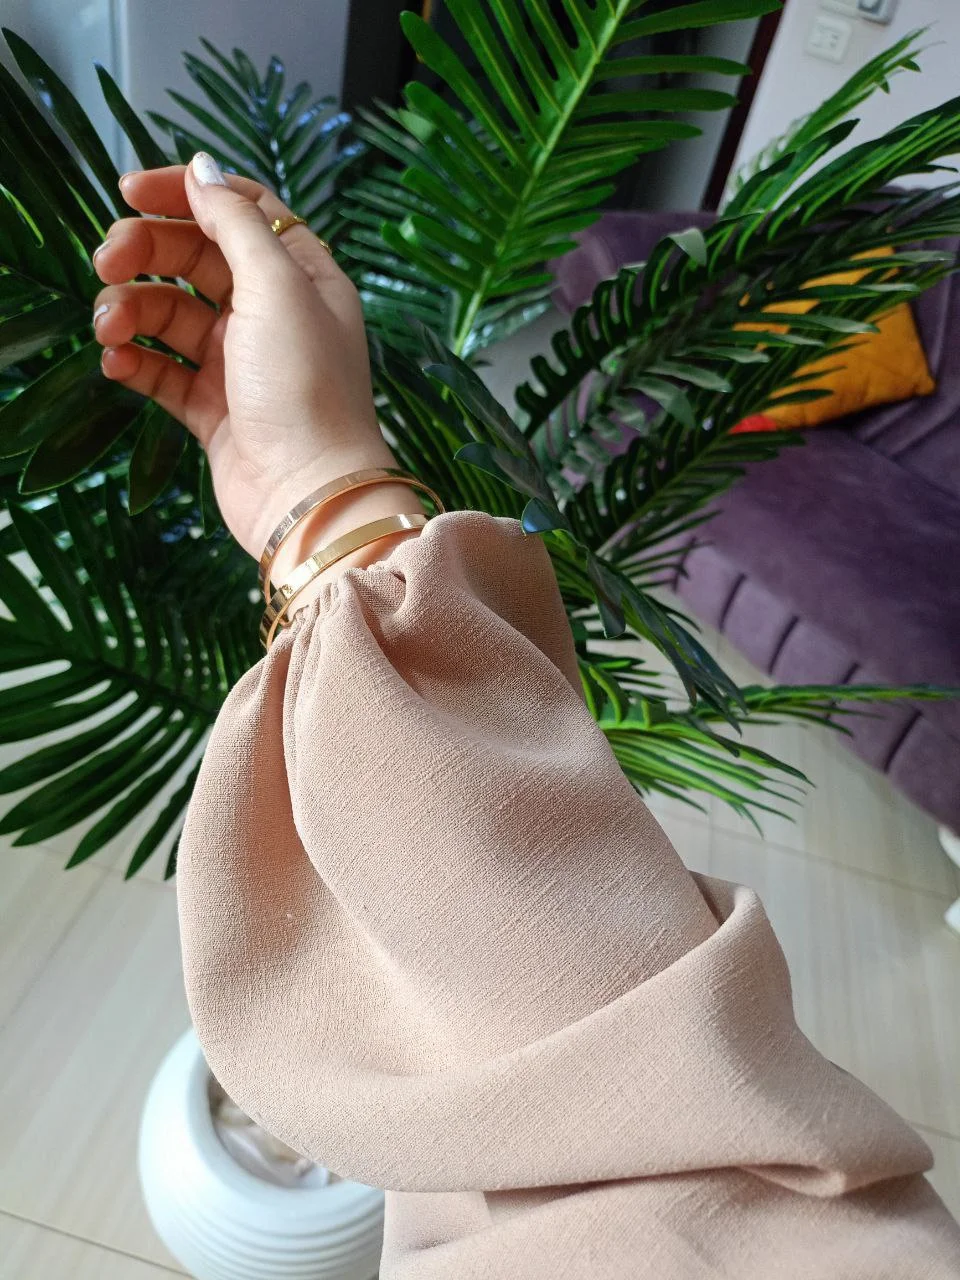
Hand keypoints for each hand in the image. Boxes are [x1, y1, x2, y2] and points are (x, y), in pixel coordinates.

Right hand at [92, 154, 420, 575]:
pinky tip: (116, 361)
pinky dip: (134, 360)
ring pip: (169, 314)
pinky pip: (161, 370)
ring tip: (107, 326)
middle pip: (193, 258)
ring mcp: (239, 363)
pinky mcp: (212, 409)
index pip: (239, 211)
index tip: (130, 190)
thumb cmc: (306, 388)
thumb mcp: (278, 287)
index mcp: (300, 275)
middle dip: (144, 252)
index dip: (186, 194)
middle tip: (105, 261)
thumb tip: (203, 167)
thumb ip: (237, 222)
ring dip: (129, 310)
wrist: (309, 494)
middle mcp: (271, 314)